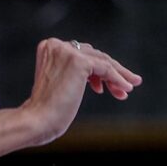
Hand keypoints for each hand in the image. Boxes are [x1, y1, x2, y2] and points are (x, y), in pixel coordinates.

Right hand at [21, 38, 141, 144]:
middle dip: (112, 71)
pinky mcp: (79, 61)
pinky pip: (106, 68)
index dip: (98, 69)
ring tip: (129, 87)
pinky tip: (125, 88)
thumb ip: (72, 73)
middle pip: (93, 54)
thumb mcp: (59, 84)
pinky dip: (118, 78)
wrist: (37, 120)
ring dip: (118, 75)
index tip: (107, 86)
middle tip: (127, 84)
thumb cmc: (46, 110)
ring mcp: (67, 52)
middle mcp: (57, 45)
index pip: (81, 53)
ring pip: (102, 60)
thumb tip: (99, 77)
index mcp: (49, 47)